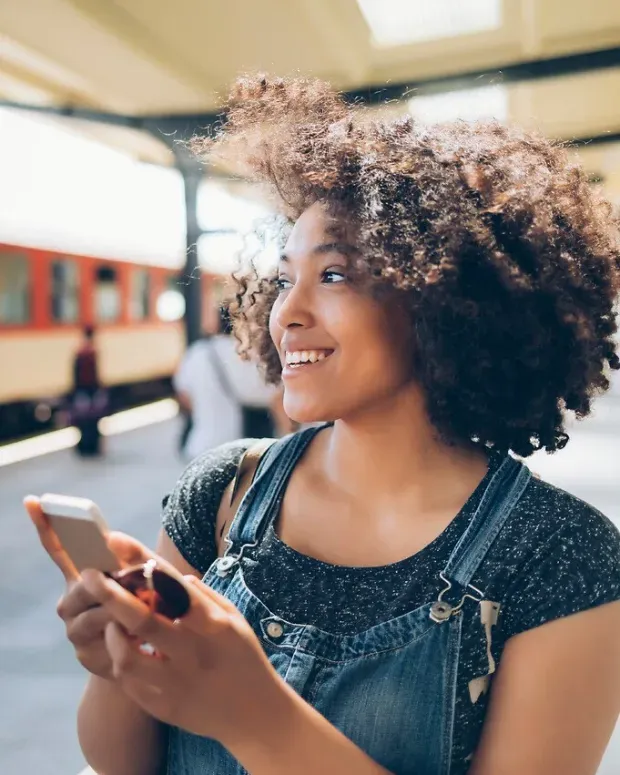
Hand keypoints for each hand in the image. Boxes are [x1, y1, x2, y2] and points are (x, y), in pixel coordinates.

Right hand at [23, 497, 144, 679]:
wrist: (146, 653)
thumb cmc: (144, 606)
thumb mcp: (143, 576)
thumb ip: (132, 556)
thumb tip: (114, 538)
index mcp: (79, 576)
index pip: (59, 549)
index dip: (46, 526)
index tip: (33, 500)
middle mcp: (70, 602)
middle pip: (83, 585)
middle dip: (108, 582)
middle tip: (131, 580)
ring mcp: (76, 630)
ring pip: (96, 614)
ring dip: (122, 609)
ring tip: (147, 606)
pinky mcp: (88, 655)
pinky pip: (107, 641)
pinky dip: (124, 635)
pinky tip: (139, 633)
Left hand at [80, 543, 287, 747]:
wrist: (256, 714)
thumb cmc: (244, 656)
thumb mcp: (234, 618)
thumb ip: (203, 596)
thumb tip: (172, 574)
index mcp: (214, 625)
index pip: (172, 586)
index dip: (140, 560)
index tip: (115, 540)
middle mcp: (194, 653)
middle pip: (141, 620)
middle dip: (110, 593)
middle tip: (89, 577)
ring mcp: (178, 684)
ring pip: (127, 657)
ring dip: (112, 633)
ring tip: (111, 622)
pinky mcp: (165, 708)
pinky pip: (130, 684)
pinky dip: (121, 663)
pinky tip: (124, 651)